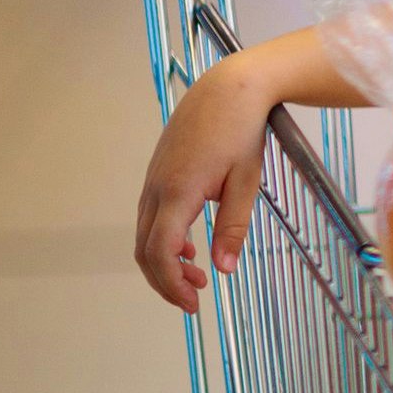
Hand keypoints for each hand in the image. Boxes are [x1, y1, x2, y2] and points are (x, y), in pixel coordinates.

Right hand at [135, 59, 282, 311]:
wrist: (229, 88)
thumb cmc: (242, 131)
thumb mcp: (247, 181)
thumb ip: (234, 226)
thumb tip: (225, 268)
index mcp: (178, 193)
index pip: (161, 252)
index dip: (171, 283)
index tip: (193, 304)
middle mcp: (156, 189)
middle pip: (146, 249)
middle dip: (165, 280)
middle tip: (193, 300)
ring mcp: (153, 180)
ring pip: (145, 234)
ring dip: (164, 261)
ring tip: (195, 276)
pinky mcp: (158, 173)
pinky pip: (151, 216)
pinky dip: (163, 239)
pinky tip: (188, 246)